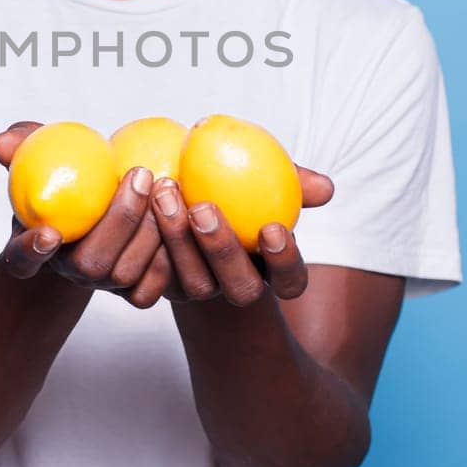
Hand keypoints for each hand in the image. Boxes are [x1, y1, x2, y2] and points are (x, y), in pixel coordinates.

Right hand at [0, 121, 174, 307]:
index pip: (21, 259)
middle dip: (120, 221)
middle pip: (90, 265)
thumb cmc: (66, 178)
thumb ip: (21, 146)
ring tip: (167, 186)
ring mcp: (102, 284)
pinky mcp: (134, 291)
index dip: (32, 251)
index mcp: (33, 246)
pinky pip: (154, 284)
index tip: (50, 232)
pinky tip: (183, 213)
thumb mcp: (38, 158)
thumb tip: (2, 143)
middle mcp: (67, 271)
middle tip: (140, 175)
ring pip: (127, 274)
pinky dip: (172, 253)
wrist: (100, 207)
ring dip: (153, 231)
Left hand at [148, 166, 334, 306]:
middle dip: (222, 250)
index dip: (286, 262)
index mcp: (269, 267)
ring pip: (193, 284)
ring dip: (178, 240)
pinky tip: (140, 208)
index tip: (273, 229)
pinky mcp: (158, 285)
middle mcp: (234, 284)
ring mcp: (196, 289)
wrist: (176, 187)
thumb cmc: (231, 182)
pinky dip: (148, 245)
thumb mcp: (261, 177)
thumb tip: (326, 188)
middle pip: (240, 288)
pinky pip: (153, 279)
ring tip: (165, 193)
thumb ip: (292, 181)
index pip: (291, 281)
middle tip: (203, 208)